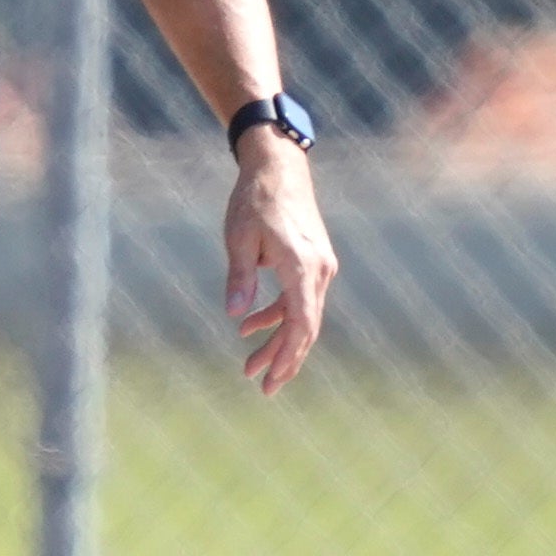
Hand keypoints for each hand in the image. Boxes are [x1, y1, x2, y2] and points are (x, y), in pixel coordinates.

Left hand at [223, 135, 334, 394]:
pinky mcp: (312, 263)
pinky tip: (249, 327)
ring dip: (278, 342)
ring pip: (303, 317)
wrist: (278, 167)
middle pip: (305, 327)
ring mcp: (320, 267)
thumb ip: (239, 276)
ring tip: (250, 367)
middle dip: (284, 360)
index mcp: (303, 265)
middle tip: (263, 389)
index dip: (287, 355)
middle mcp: (319, 270)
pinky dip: (277, 317)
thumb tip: (235, 315)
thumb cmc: (254, 199)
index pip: (301, 323)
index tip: (272, 380)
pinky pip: (299, 300)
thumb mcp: (238, 237)